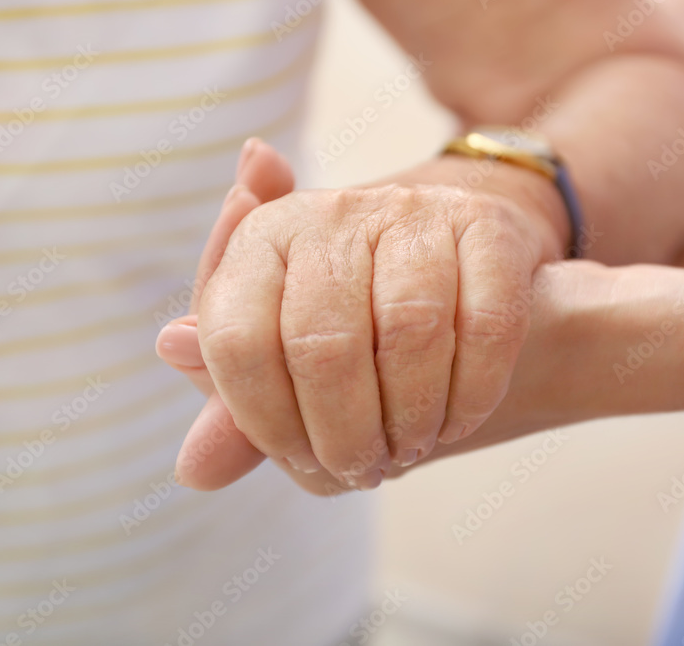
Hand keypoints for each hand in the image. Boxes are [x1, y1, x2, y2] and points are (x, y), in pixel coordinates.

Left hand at [159, 152, 566, 490]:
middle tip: (361, 467)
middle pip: (322, 344)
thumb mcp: (289, 366)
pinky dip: (472, 395)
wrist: (458, 268)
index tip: (298, 457)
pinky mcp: (489, 228)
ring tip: (407, 447)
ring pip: (409, 333)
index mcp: (260, 241)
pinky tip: (456, 420)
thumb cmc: (360, 324)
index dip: (264, 421)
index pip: (236, 339)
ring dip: (410, 419)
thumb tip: (194, 469)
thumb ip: (239, 415)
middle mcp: (330, 214)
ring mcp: (414, 214)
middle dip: (343, 434)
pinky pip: (485, 326)